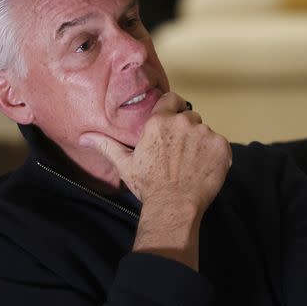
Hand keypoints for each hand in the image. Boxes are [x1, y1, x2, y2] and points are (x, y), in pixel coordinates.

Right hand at [80, 92, 231, 215]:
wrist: (174, 206)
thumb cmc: (149, 186)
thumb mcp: (125, 164)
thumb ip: (108, 145)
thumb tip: (85, 137)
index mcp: (159, 122)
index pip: (172, 99)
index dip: (175, 108)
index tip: (175, 120)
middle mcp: (183, 122)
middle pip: (190, 118)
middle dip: (187, 132)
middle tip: (181, 154)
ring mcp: (204, 133)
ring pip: (205, 132)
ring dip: (201, 143)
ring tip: (192, 164)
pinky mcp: (221, 146)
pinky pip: (220, 144)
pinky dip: (215, 154)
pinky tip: (205, 169)